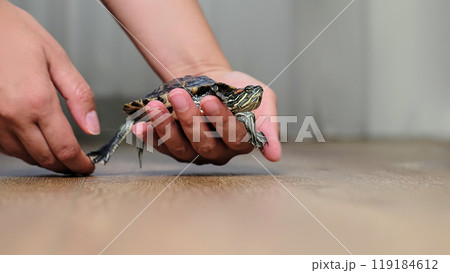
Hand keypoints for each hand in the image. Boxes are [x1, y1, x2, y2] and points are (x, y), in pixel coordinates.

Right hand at [0, 2, 98, 174]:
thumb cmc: (13, 34)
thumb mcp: (56, 59)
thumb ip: (79, 95)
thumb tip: (92, 126)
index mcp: (37, 100)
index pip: (65, 148)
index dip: (79, 164)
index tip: (87, 167)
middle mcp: (12, 116)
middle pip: (45, 158)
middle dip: (65, 166)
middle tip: (77, 166)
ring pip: (24, 156)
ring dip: (45, 159)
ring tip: (60, 155)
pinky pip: (5, 147)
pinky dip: (24, 150)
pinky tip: (34, 142)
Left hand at [134, 70, 280, 164]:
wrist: (210, 79)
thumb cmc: (237, 89)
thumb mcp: (262, 98)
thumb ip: (269, 123)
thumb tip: (275, 155)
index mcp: (242, 142)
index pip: (235, 138)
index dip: (222, 121)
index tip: (211, 99)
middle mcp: (218, 152)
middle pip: (205, 145)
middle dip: (191, 121)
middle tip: (180, 96)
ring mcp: (194, 152)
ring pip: (181, 148)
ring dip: (167, 127)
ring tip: (155, 106)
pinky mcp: (173, 147)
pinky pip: (161, 146)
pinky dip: (150, 136)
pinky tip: (140, 125)